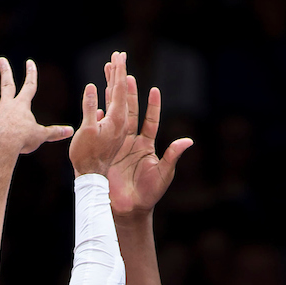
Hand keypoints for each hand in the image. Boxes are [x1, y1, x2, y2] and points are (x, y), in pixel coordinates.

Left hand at [0, 57, 72, 154]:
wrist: (4, 146)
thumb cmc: (23, 139)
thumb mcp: (41, 135)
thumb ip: (55, 132)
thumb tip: (71, 131)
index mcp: (21, 106)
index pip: (29, 86)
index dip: (31, 74)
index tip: (29, 62)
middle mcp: (6, 106)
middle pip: (6, 86)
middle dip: (5, 72)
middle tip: (1, 60)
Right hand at [69, 50, 128, 177]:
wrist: (91, 181)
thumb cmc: (88, 160)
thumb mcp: (87, 133)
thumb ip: (90, 110)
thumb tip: (90, 87)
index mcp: (119, 121)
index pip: (121, 91)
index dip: (120, 73)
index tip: (120, 56)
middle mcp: (120, 123)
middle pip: (121, 93)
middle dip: (118, 73)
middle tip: (117, 55)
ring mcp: (115, 129)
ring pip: (114, 101)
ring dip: (111, 83)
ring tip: (108, 67)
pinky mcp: (108, 134)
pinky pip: (108, 112)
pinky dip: (104, 99)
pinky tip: (100, 92)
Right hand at [108, 73, 191, 215]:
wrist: (129, 209)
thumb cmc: (149, 194)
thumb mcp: (163, 174)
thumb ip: (172, 155)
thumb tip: (188, 141)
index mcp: (147, 145)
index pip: (150, 120)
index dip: (152, 106)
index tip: (154, 90)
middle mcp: (132, 142)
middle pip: (131, 113)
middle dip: (129, 94)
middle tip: (126, 75)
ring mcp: (118, 146)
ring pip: (116, 118)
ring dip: (113, 101)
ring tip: (110, 82)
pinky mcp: (106, 153)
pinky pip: (102, 133)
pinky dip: (100, 120)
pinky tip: (97, 106)